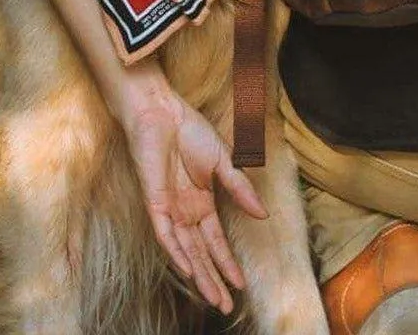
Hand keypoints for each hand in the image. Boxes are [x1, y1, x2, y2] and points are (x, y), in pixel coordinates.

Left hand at [118, 82, 267, 313]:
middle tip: (227, 307)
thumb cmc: (190, 130)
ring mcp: (169, 209)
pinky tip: (189, 271)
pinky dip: (176, 253)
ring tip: (213, 298)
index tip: (241, 284)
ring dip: (199, 274)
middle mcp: (185, 212)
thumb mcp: (224, 161)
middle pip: (201, 254)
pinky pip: (164, 234)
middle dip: (214, 280)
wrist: (162, 111)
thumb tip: (262, 215)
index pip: (215, 241)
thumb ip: (240, 189)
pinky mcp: (154, 202)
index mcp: (201, 202)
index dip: (227, 263)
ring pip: (185, 251)